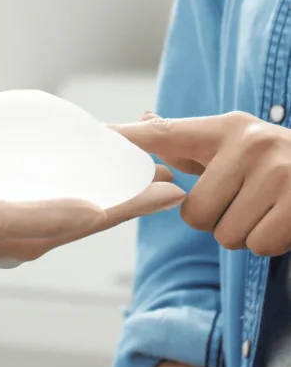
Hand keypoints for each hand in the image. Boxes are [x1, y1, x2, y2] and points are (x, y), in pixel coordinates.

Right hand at [0, 167, 184, 271]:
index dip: (137, 203)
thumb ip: (38, 216)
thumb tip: (94, 212)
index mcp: (31, 240)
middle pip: (89, 211)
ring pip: (67, 202)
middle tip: (155, 168)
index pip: (98, 219)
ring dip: (98, 186)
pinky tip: (56, 163)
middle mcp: (24, 235)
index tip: (172, 186)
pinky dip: (62, 179)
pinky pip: (39, 191)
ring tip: (120, 165)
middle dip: (125, 192)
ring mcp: (4, 221)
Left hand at [114, 111, 290, 255]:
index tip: (95, 135)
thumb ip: (190, 141)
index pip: (165, 135)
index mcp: (226, 128)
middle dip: (216, 220)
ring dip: (246, 233)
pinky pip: (258, 245)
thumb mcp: (238, 143)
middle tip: (244, 202)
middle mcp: (249, 143)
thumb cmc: (277, 163)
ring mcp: (278, 171)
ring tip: (267, 208)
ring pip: (227, 235)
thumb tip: (143, 120)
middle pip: (195, 214)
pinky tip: (283, 220)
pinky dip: (270, 244)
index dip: (128, 139)